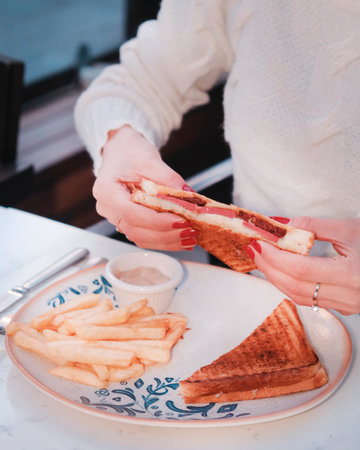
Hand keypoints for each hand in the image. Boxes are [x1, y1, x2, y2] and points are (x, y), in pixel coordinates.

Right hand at [93, 126, 197, 250]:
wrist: (121, 150)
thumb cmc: (130, 152)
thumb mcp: (150, 160)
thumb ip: (169, 178)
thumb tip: (189, 195)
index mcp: (107, 190)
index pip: (132, 213)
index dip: (157, 221)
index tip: (180, 221)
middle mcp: (106, 208)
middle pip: (135, 230)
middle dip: (165, 235)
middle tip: (190, 232)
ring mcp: (114, 217)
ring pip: (139, 237)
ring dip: (166, 241)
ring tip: (189, 238)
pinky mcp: (125, 221)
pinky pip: (142, 236)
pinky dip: (162, 240)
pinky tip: (180, 239)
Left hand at [245, 217, 359, 314]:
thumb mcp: (351, 228)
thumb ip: (315, 226)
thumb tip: (283, 224)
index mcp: (351, 274)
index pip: (299, 269)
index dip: (274, 256)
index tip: (258, 242)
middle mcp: (348, 295)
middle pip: (294, 286)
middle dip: (268, 267)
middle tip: (253, 249)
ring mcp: (347, 305)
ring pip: (298, 297)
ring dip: (276, 278)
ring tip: (262, 259)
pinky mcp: (346, 307)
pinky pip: (309, 300)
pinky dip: (289, 285)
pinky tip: (280, 272)